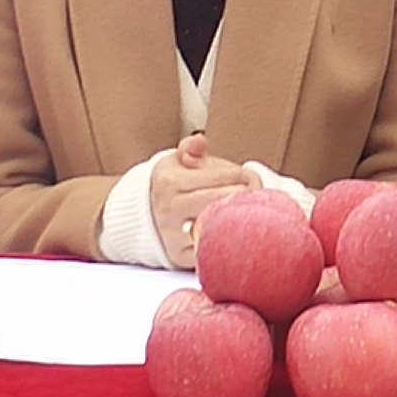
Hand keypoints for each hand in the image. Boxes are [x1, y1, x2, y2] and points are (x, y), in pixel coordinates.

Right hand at [144, 135, 278, 266]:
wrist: (141, 216)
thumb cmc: (169, 184)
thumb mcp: (174, 160)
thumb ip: (190, 147)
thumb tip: (200, 141)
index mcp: (169, 182)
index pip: (217, 178)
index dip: (240, 174)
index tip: (248, 175)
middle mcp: (169, 210)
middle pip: (220, 202)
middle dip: (244, 195)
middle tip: (255, 192)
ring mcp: (173, 235)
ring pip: (217, 227)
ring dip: (239, 218)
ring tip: (248, 209)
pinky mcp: (180, 256)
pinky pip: (211, 249)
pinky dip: (227, 239)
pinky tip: (235, 229)